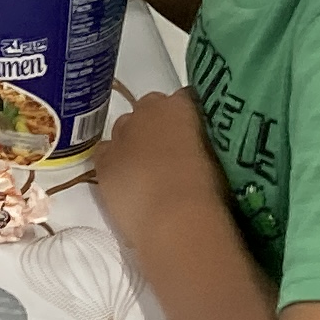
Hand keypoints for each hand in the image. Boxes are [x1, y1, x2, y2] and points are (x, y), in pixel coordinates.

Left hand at [88, 85, 224, 252]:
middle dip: (155, 126)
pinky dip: (114, 161)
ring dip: (132, 142)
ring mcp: (122, 134)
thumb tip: (197, 147)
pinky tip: (124, 181)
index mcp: (182, 106)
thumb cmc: (208, 191)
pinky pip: (105, 153)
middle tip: (167, 154)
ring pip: (123, 128)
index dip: (185, 119)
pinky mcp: (103, 160)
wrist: (176, 219)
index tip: (190, 136)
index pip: (182, 100)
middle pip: (148, 108)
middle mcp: (149, 110)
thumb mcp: (216, 157)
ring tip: (145, 170)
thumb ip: (202, 142)